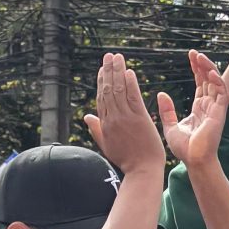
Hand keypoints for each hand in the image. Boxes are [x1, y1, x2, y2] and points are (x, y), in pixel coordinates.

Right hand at [83, 49, 164, 177]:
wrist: (142, 171)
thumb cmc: (127, 160)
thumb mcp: (106, 145)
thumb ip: (96, 129)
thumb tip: (87, 116)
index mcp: (105, 124)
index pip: (101, 98)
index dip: (101, 81)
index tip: (102, 69)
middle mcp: (113, 118)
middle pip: (108, 90)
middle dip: (107, 71)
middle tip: (108, 56)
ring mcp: (125, 118)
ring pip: (118, 90)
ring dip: (117, 71)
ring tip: (117, 57)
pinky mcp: (139, 118)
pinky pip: (132, 96)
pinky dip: (130, 83)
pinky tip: (129, 71)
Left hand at [155, 51, 228, 171]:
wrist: (194, 161)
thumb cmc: (184, 149)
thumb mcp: (170, 126)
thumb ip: (167, 110)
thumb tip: (161, 94)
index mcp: (200, 108)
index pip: (200, 83)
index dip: (196, 69)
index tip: (190, 56)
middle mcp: (209, 106)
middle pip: (208, 80)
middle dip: (202, 65)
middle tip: (193, 52)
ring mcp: (216, 109)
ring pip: (216, 83)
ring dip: (209, 69)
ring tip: (200, 57)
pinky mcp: (220, 113)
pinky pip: (222, 93)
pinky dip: (217, 81)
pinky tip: (209, 72)